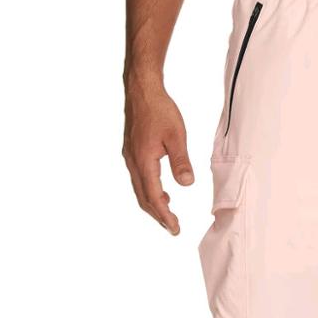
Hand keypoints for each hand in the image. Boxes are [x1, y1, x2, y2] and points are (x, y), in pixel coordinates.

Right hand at [122, 75, 193, 234]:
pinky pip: (139, 179)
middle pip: (143, 198)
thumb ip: (181, 161)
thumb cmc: (160, 110)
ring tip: (168, 214)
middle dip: (158, 215)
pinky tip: (162, 190)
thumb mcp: (177, 136)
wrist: (141, 89)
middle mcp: (132, 163)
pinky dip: (149, 190)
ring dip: (153, 204)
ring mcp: (130, 157)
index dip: (165, 215)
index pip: (154, 197)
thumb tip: (187, 184)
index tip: (176, 229)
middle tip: (173, 228)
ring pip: (140, 189)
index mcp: (143, 162)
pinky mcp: (131, 151)